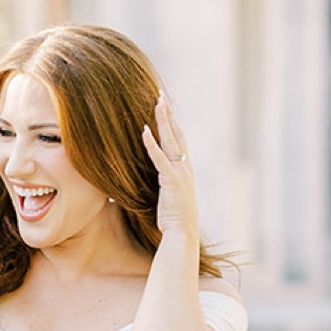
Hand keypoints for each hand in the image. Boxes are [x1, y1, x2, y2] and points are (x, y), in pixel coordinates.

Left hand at [142, 93, 199, 237]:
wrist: (183, 234)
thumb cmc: (174, 221)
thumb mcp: (168, 198)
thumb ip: (162, 185)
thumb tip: (149, 180)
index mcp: (185, 171)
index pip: (179, 141)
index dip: (173, 124)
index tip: (166, 108)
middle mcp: (185, 168)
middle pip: (177, 134)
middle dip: (169, 114)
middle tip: (162, 95)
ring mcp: (180, 173)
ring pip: (171, 140)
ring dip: (163, 120)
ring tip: (157, 102)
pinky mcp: (171, 180)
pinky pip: (160, 158)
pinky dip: (152, 143)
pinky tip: (144, 129)